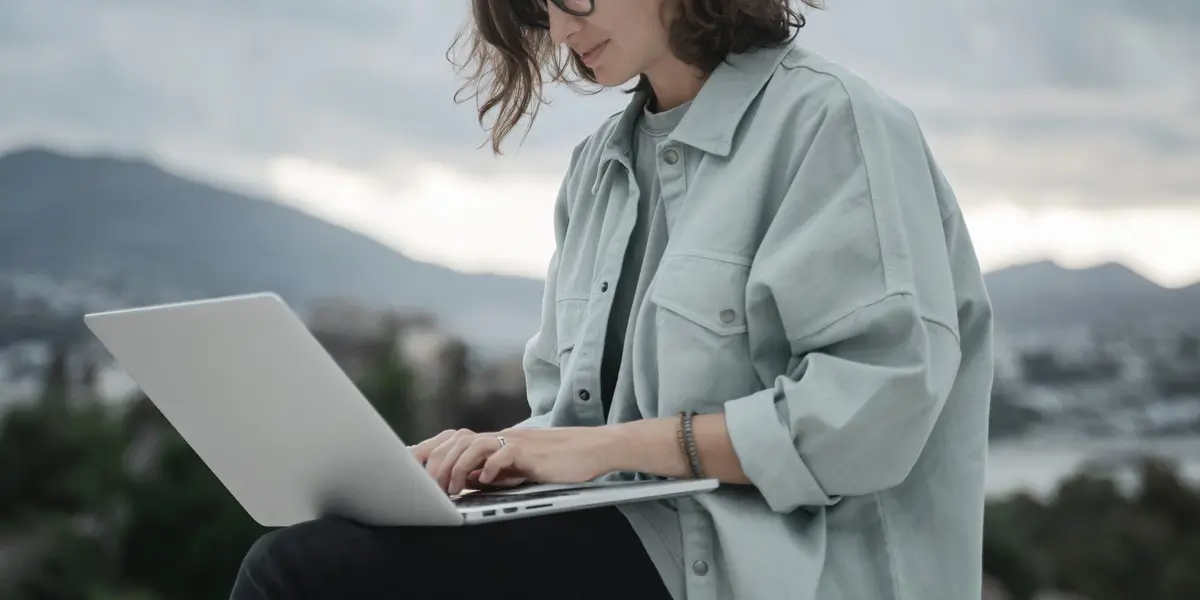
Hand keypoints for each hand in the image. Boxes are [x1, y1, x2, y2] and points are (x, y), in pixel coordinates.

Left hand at [415, 427, 617, 495]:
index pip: (454, 439)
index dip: (429, 450)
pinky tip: (485, 481)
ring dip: (456, 467)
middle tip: (429, 488)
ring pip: (473, 444)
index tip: (410, 467)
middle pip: (456, 441)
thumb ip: (494, 471)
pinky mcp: (531, 450)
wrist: (593, 449)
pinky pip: (504, 453)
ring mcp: (515, 441)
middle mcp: (502, 436)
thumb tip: (468, 481)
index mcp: (496, 440)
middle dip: (436, 464)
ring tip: (451, 489)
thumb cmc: (559, 461)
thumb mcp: (520, 468)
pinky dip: (490, 467)